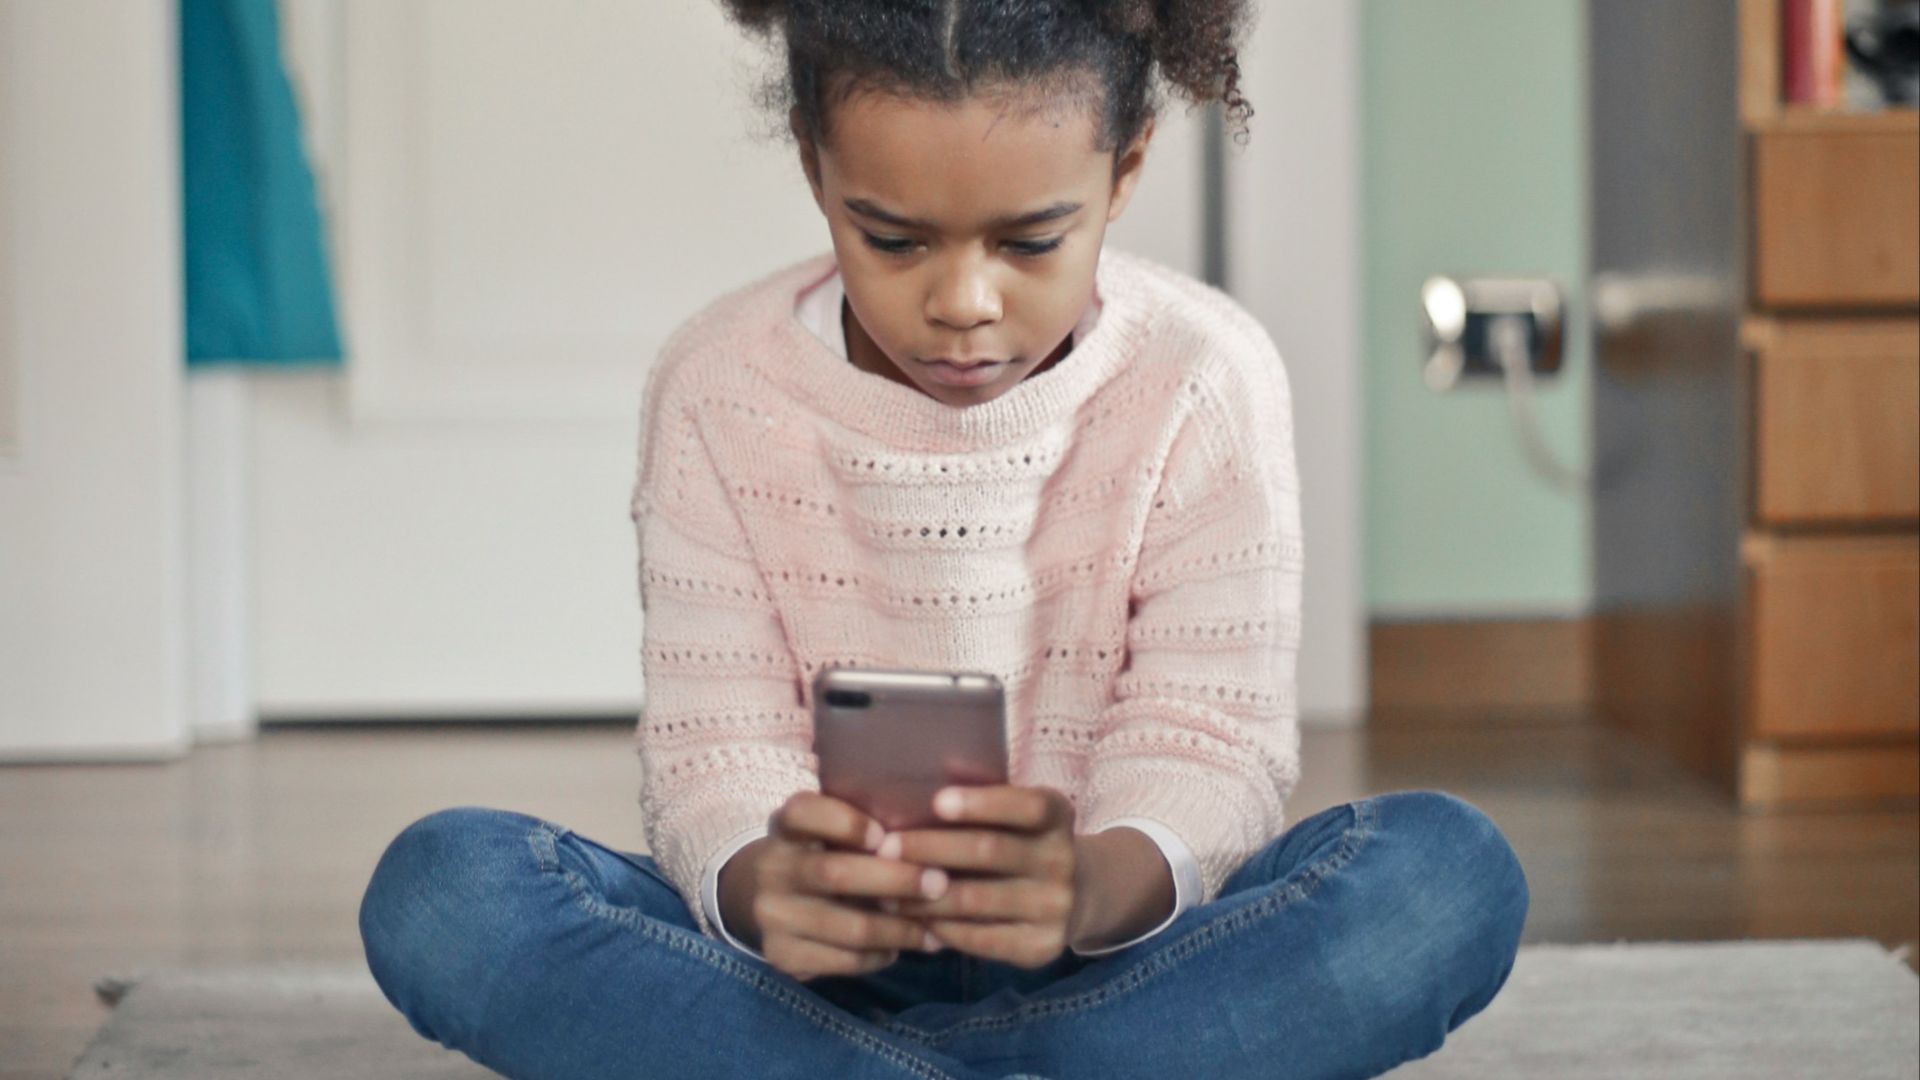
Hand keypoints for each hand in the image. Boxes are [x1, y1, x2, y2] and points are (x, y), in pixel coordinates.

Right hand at [741, 792, 947, 982]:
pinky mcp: (782, 955)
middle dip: (895, 880)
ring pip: (849, 927)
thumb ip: (865, 831)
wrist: (767, 901)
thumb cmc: (821, 856)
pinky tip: (902, 947)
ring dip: (900, 930)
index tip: (883, 835)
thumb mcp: (829, 832)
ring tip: (936, 930)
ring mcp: (772, 915)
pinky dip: (881, 955)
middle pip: (836, 874)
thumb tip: (931, 843)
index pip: (805, 813)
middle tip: (940, 884)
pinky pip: (845, 960)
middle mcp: (771, 867)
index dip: (845, 823)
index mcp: (786, 826)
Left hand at [883, 783, 1078, 969]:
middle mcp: (1062, 860)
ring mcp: (1055, 906)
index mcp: (1058, 814)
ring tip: (884, 889)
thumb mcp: (1014, 815)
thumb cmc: (1019, 842)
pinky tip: (912, 918)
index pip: (1025, 806)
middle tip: (885, 848)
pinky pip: (979, 937)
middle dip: (931, 848)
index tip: (937, 802)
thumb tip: (910, 792)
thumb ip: (979, 804)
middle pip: (990, 851)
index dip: (982, 803)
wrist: (1073, 897)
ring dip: (923, 894)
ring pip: (976, 899)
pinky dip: (940, 927)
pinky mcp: (1041, 947)